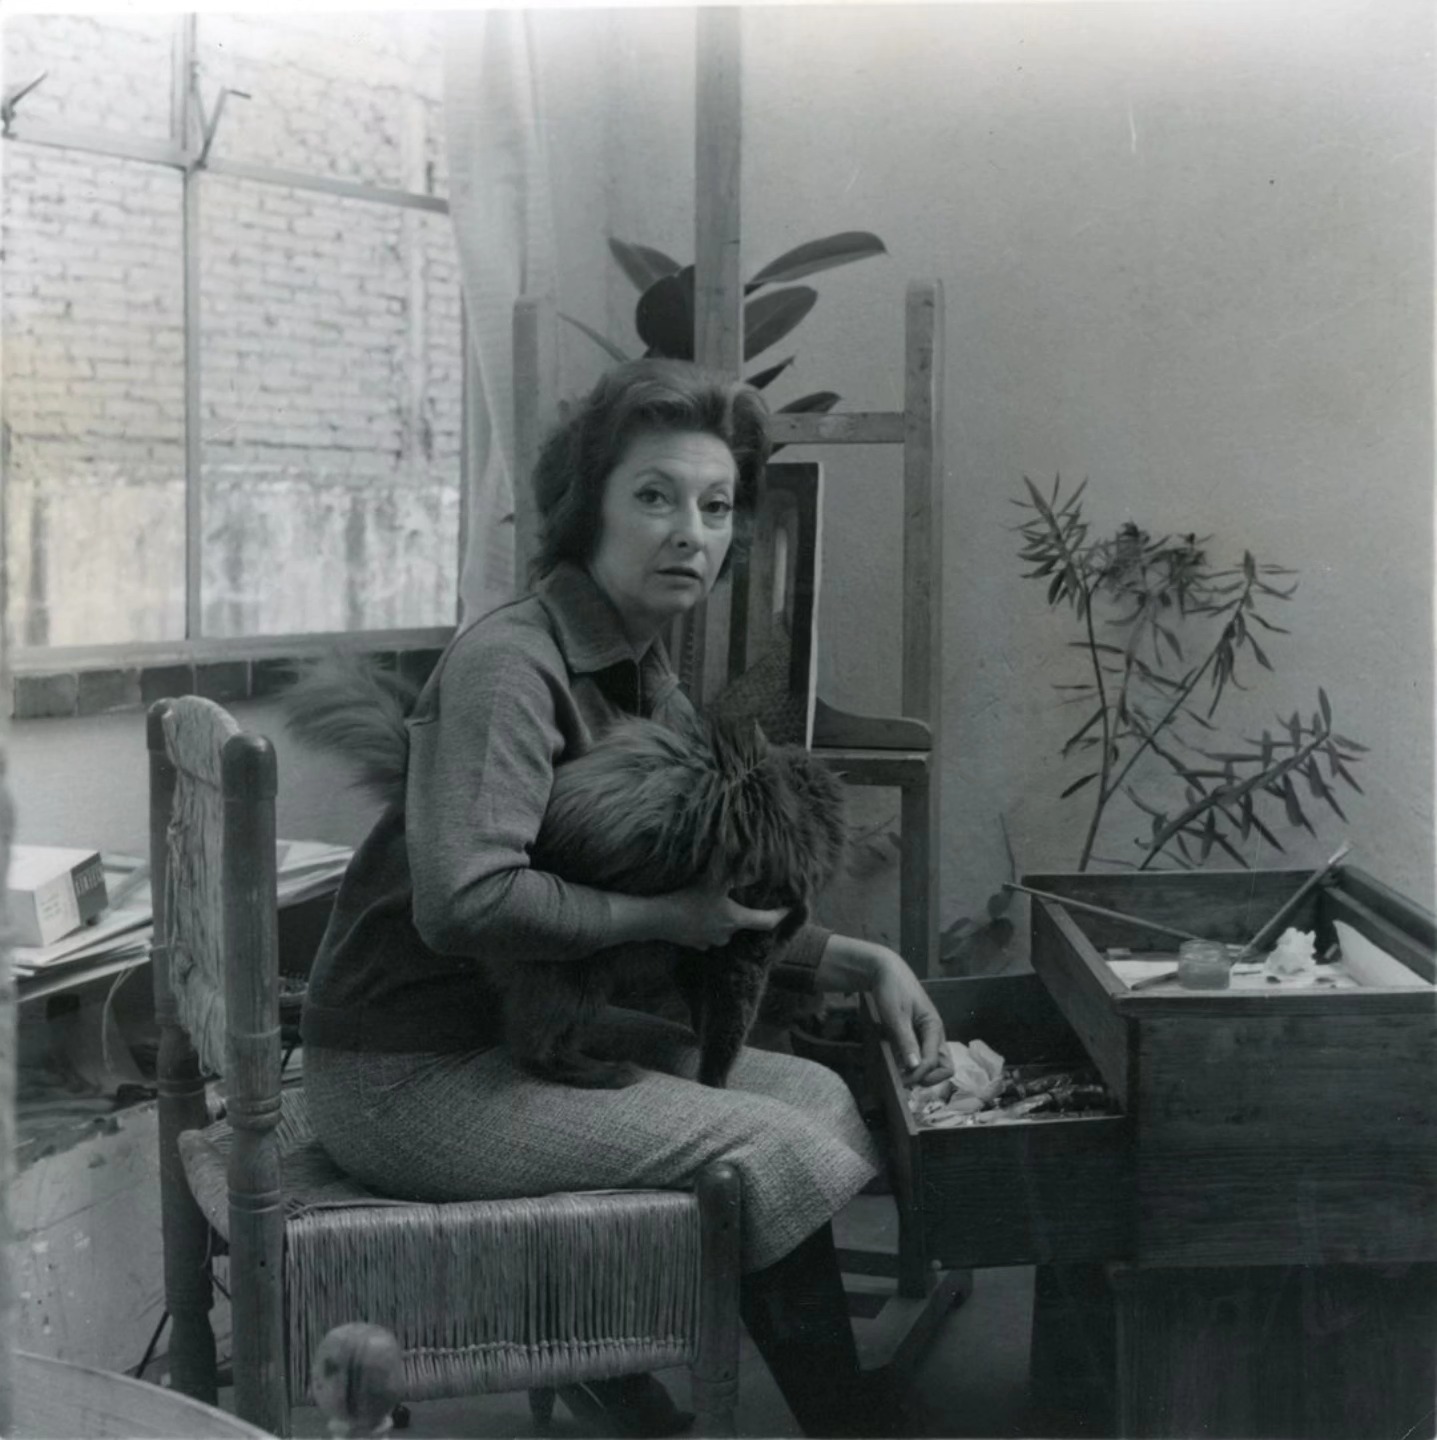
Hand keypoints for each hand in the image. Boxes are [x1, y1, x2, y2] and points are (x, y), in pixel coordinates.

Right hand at [662, 861, 788, 950]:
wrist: (657, 918)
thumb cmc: (688, 898)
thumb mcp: (715, 880)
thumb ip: (739, 874)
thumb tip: (759, 868)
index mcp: (736, 919)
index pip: (767, 921)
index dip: (781, 914)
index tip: (789, 908)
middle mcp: (726, 935)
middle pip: (743, 925)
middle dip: (744, 913)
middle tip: (739, 897)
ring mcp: (709, 942)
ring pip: (724, 930)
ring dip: (724, 919)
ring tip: (714, 903)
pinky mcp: (694, 944)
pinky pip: (707, 935)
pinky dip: (707, 925)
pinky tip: (697, 913)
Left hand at [817, 937, 951, 1086]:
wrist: (886, 970)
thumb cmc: (891, 990)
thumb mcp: (896, 1016)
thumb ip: (906, 1041)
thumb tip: (915, 1068)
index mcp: (934, 1027)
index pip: (934, 1062)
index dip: (919, 1075)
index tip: (901, 1080)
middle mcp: (935, 1032)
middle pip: (944, 1066)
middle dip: (928, 1078)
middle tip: (905, 1080)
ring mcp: (928, 1033)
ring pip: (936, 1062)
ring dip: (922, 1073)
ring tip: (901, 1074)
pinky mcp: (919, 1033)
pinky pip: (923, 1055)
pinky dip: (914, 1064)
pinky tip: (898, 1063)